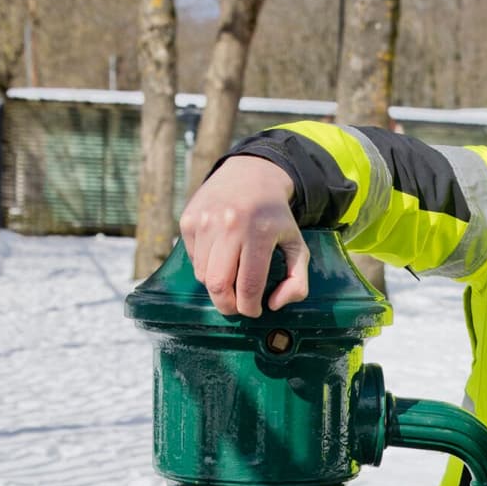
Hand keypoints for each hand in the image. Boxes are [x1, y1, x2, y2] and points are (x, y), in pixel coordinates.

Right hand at [176, 155, 307, 317]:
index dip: (250, 308)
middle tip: (236, 307)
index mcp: (260, 232)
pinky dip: (205, 266)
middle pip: (218, 286)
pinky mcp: (189, 220)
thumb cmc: (274, 217)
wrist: (250, 174)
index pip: (248, 286)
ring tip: (230, 276)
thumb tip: (275, 305)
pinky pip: (192, 259)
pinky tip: (219, 254)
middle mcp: (230, 225)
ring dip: (216, 285)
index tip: (254, 310)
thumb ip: (297, 280)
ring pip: (202, 275)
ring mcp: (205, 221)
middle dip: (227, 306)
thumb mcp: (297, 244)